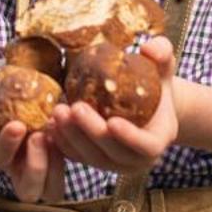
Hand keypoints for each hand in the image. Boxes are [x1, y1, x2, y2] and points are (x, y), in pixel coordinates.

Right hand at [0, 61, 62, 202]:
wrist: (9, 82)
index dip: (7, 147)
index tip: (17, 124)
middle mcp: (18, 165)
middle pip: (28, 191)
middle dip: (35, 167)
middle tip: (39, 135)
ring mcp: (42, 161)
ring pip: (52, 190)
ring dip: (57, 166)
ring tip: (57, 132)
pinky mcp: (62, 151)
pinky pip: (71, 166)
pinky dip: (73, 149)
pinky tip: (71, 123)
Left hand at [50, 37, 180, 177]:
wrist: (142, 104)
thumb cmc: (154, 84)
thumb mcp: (161, 67)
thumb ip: (162, 54)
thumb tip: (150, 47)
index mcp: (158, 139)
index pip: (147, 147)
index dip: (130, 137)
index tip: (112, 121)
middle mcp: (137, 159)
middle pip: (113, 153)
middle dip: (92, 132)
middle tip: (75, 108)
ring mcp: (114, 163)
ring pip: (92, 157)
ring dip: (72, 137)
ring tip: (58, 111)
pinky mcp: (94, 160)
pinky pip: (77, 156)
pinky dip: (62, 142)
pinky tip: (50, 123)